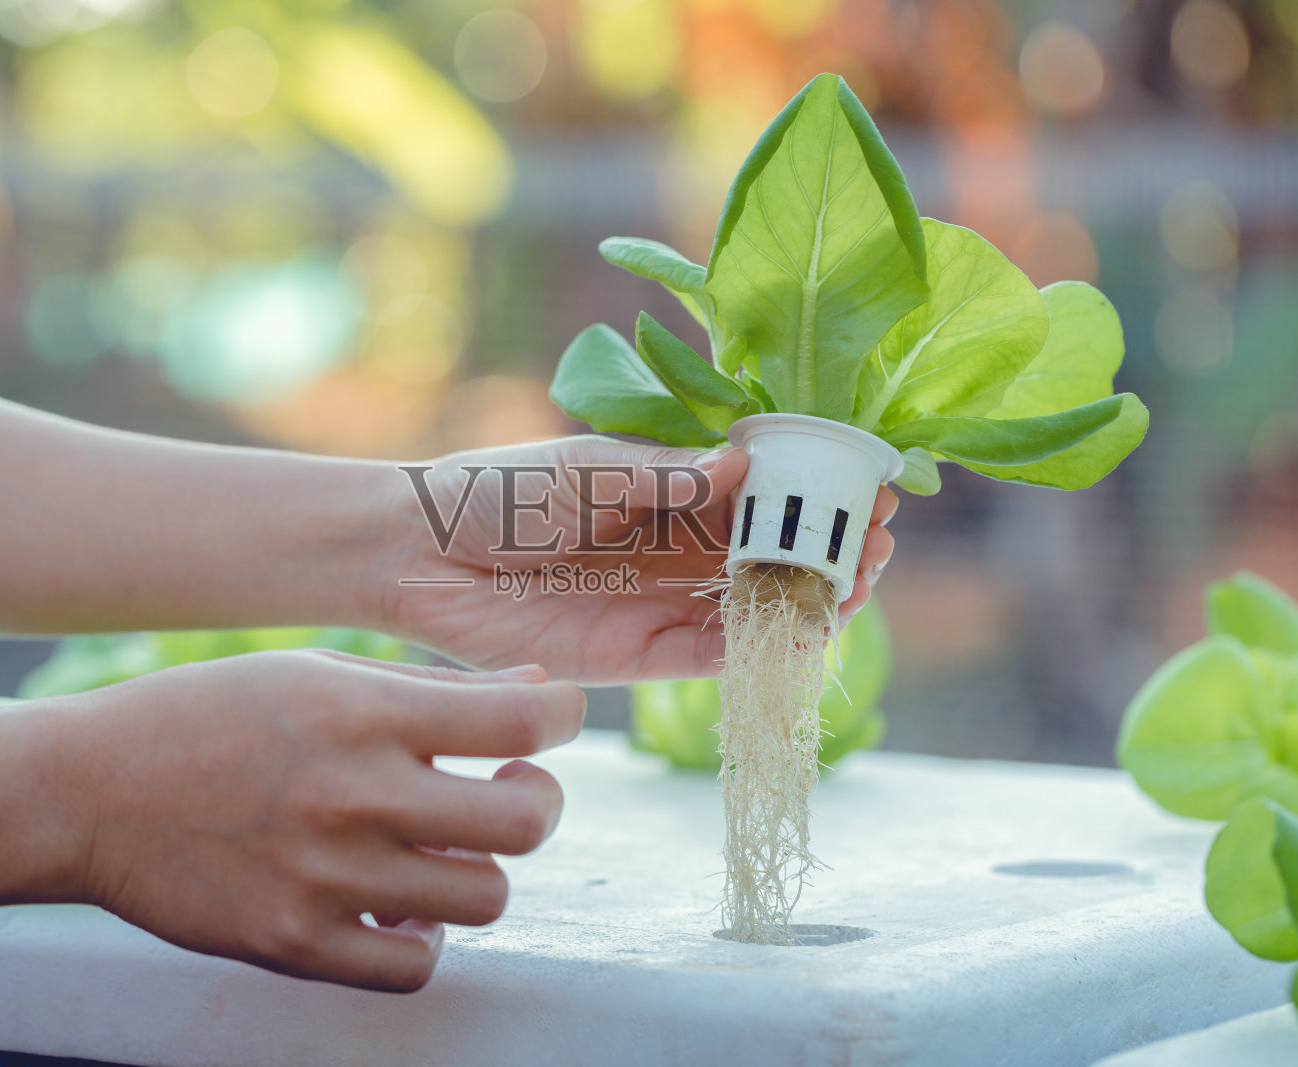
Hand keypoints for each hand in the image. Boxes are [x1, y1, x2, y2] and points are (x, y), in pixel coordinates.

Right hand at [66, 651, 583, 991]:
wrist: (86, 792)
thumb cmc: (210, 716)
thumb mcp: (318, 673)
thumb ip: (433, 688)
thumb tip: (539, 689)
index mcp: (361, 712)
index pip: (522, 719)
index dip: (562, 716)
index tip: (550, 721)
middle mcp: (353, 796)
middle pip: (526, 823)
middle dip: (538, 801)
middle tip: (508, 788)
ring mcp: (324, 880)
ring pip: (485, 898)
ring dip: (479, 870)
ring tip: (441, 847)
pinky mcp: (293, 945)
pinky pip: (415, 966)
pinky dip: (423, 939)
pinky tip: (398, 906)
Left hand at [385, 436, 897, 683]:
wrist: (419, 558)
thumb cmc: (493, 493)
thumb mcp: (583, 470)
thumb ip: (659, 476)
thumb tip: (740, 463)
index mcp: (666, 490)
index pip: (760, 492)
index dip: (815, 490)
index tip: (870, 484)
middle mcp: (674, 548)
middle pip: (771, 553)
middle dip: (828, 548)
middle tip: (878, 542)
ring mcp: (659, 603)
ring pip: (751, 607)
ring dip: (807, 600)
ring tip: (857, 587)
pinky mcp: (636, 656)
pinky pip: (709, 656)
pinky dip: (755, 651)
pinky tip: (800, 637)